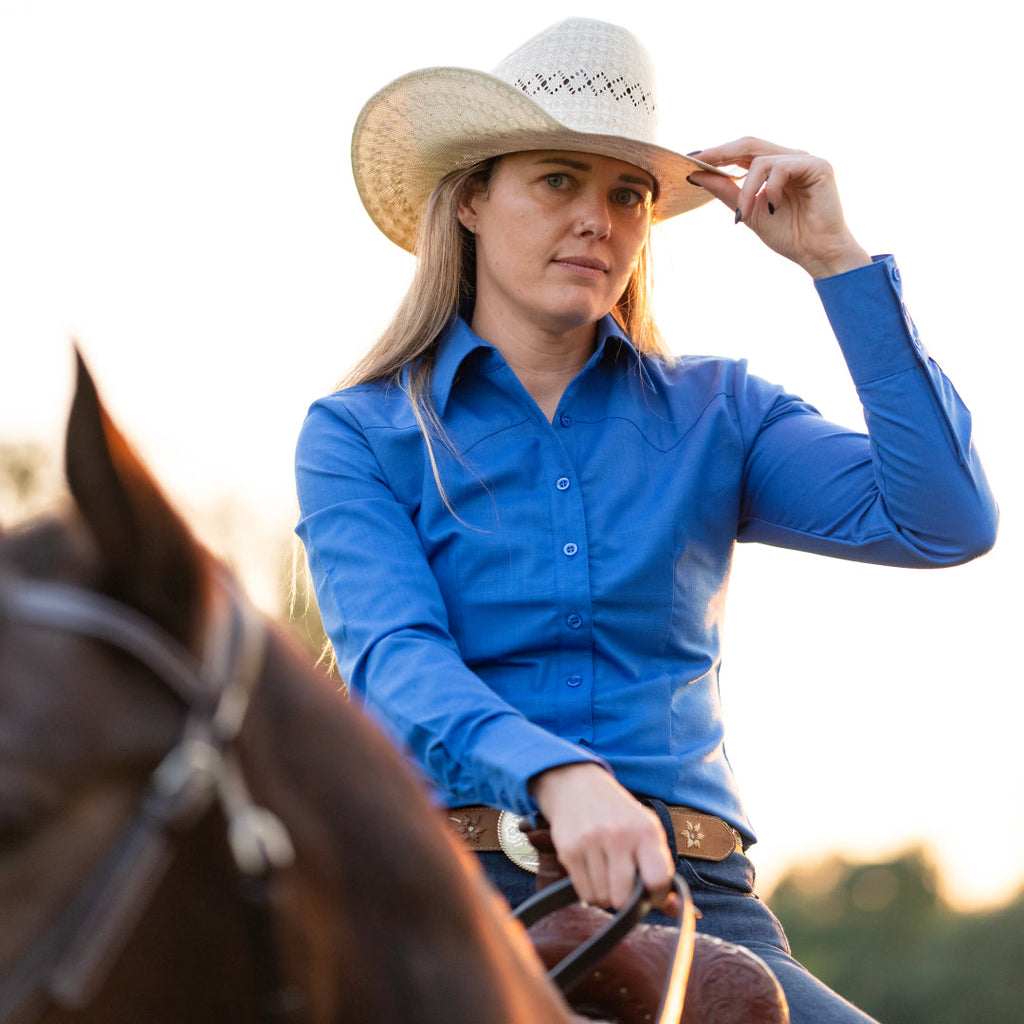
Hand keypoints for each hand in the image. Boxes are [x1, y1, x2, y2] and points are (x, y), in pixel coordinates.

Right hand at [529, 762, 677, 912]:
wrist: (576, 786)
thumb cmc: (619, 815)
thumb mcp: (646, 831)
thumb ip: (662, 871)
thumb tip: (679, 912)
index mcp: (645, 831)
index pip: (657, 881)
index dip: (657, 896)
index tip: (651, 892)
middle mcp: (618, 835)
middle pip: (624, 898)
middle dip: (626, 899)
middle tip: (625, 884)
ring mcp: (591, 842)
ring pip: (602, 898)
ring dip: (606, 894)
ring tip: (607, 874)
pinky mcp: (569, 850)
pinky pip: (584, 893)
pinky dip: (589, 890)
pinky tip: (592, 872)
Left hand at [688, 137, 871, 278]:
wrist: (817, 253)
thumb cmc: (788, 235)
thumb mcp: (748, 211)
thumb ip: (726, 191)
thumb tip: (695, 175)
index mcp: (775, 167)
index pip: (742, 151)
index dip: (718, 152)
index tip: (690, 158)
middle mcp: (790, 158)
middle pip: (749, 143)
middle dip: (721, 153)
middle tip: (698, 162)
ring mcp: (805, 159)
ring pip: (761, 159)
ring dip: (746, 188)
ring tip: (745, 213)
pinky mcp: (818, 166)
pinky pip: (781, 167)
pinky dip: (771, 189)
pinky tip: (774, 208)